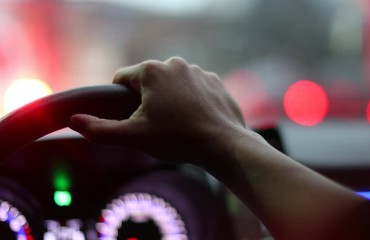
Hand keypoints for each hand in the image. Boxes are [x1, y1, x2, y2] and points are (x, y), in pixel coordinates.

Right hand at [69, 57, 246, 164]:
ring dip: (169, 100)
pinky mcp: (215, 82)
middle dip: (146, 101)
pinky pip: (194, 90)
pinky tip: (195, 120)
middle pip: (148, 82)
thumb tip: (74, 121)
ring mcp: (198, 72)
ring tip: (177, 125)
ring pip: (172, 86)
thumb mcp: (133, 137)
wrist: (223, 145)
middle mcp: (175, 64)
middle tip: (156, 126)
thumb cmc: (177, 139)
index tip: (132, 119)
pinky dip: (191, 102)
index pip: (121, 80)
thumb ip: (99, 130)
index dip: (120, 101)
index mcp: (151, 71)